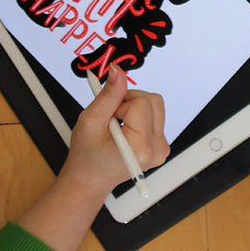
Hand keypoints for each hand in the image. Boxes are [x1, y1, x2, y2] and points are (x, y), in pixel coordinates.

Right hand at [59, 65, 168, 196]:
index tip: (108, 117)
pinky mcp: (161, 145)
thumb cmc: (87, 156)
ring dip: (134, 109)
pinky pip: (154, 116)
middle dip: (128, 103)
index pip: (140, 102)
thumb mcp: (90, 121)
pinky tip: (125, 131)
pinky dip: (138, 117)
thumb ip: (108, 94)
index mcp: (141, 147)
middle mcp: (157, 149)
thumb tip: (118, 71)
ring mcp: (162, 148)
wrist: (90, 179)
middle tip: (111, 120)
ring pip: (155, 106)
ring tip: (117, 126)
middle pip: (152, 101)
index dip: (119, 103)